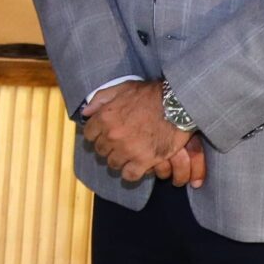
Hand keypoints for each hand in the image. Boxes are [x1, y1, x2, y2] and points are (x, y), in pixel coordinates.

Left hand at [80, 81, 203, 185]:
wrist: (178, 104)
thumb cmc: (151, 94)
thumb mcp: (122, 88)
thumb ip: (101, 99)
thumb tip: (85, 112)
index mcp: (105, 117)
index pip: (89, 134)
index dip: (96, 135)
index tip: (104, 134)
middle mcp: (113, 135)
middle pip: (101, 150)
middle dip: (108, 147)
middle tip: (119, 144)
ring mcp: (128, 149)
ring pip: (113, 163)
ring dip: (120, 159)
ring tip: (129, 154)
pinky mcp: (144, 160)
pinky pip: (129, 175)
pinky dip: (131, 172)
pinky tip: (136, 166)